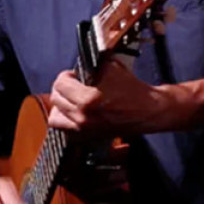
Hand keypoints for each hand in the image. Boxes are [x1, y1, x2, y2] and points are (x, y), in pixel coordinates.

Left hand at [48, 61, 177, 136]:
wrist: (148, 111)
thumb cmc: (132, 90)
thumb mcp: (111, 69)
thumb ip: (90, 66)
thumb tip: (77, 66)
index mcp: (88, 100)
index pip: (60, 84)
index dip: (67, 75)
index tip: (74, 74)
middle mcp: (83, 117)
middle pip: (56, 99)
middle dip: (62, 88)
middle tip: (73, 84)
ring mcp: (85, 130)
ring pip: (55, 118)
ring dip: (60, 106)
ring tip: (70, 99)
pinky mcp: (89, 137)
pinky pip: (65, 130)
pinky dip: (66, 121)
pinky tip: (75, 112)